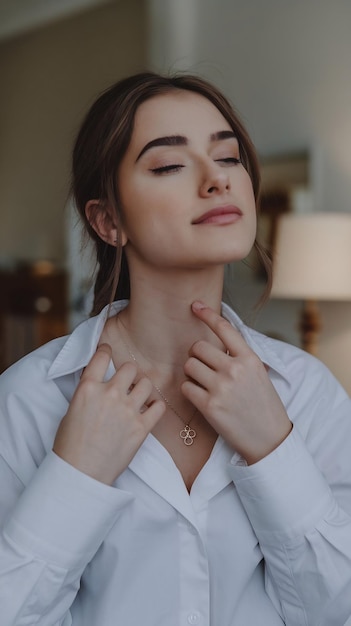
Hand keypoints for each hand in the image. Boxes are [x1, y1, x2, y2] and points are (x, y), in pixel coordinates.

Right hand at [53, 344, 164, 483]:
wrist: (80, 472)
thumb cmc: (70, 444)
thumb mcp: (72, 410)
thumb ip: (88, 393)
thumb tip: (99, 385)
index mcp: (88, 388)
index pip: (101, 356)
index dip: (106, 350)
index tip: (108, 351)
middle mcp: (110, 395)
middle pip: (130, 368)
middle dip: (130, 373)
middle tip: (128, 382)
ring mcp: (127, 410)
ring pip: (147, 384)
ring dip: (143, 389)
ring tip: (139, 397)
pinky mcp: (141, 427)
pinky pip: (159, 407)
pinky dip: (156, 407)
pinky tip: (150, 411)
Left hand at [181, 302, 291, 463]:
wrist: (269, 438)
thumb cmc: (263, 405)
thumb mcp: (258, 374)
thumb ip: (239, 357)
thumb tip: (217, 341)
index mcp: (249, 359)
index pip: (224, 329)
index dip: (207, 314)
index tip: (195, 305)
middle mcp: (235, 369)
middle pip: (198, 348)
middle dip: (196, 356)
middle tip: (203, 367)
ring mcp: (221, 387)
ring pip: (189, 366)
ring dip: (191, 373)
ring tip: (204, 384)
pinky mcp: (209, 405)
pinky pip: (186, 387)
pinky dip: (189, 391)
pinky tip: (201, 398)